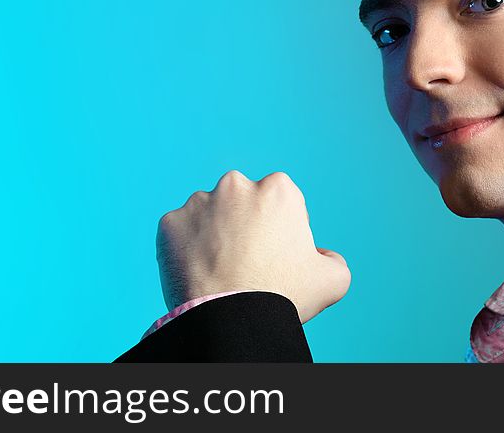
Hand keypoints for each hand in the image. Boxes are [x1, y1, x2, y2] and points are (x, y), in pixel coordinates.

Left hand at [155, 170, 350, 323]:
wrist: (229, 320)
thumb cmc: (283, 297)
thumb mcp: (333, 279)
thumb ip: (334, 259)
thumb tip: (321, 255)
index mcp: (278, 188)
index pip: (280, 201)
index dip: (281, 228)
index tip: (276, 254)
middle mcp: (236, 184)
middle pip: (242, 202)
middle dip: (244, 224)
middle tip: (246, 261)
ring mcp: (198, 202)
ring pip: (209, 215)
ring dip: (213, 234)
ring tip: (219, 269)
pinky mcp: (169, 223)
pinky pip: (179, 232)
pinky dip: (186, 248)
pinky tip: (198, 272)